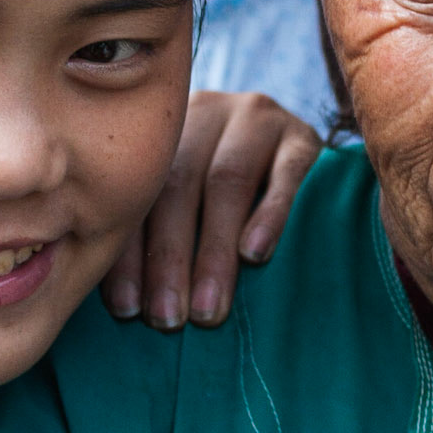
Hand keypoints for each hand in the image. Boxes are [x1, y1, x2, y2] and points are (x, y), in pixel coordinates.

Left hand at [102, 91, 320, 330]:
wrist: (299, 148)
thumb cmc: (226, 198)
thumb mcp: (185, 202)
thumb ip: (156, 234)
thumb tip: (129, 307)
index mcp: (164, 131)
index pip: (140, 195)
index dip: (130, 254)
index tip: (129, 310)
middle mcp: (206, 113)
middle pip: (179, 187)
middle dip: (169, 259)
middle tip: (169, 318)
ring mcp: (258, 119)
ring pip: (227, 182)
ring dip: (213, 251)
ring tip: (208, 307)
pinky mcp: (303, 137)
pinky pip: (286, 174)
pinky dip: (269, 215)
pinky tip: (255, 255)